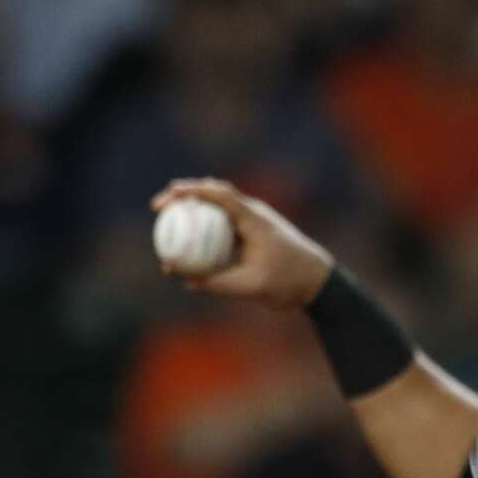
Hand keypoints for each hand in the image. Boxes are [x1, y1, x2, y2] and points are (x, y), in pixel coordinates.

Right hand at [152, 178, 334, 307]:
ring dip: (192, 213)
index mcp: (255, 219)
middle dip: (184, 196)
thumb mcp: (254, 287)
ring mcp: (252, 225)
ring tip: (164, 224)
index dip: (193, 190)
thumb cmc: (290, 282)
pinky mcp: (251, 236)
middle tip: (158, 208)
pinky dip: (203, 231)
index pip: (221, 195)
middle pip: (214, 196)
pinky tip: (184, 246)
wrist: (318, 283)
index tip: (169, 196)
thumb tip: (188, 281)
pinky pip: (221, 229)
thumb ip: (221, 285)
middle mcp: (253, 216)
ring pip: (216, 211)